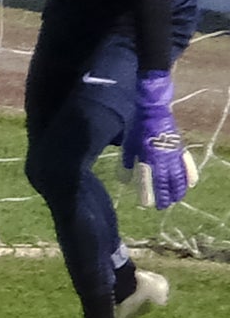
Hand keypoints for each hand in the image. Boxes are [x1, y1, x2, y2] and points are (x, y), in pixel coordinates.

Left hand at [140, 70, 194, 210]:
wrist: (153, 111)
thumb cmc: (137, 129)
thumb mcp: (128, 146)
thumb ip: (127, 164)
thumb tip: (125, 182)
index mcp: (147, 158)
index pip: (148, 181)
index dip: (148, 194)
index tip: (148, 204)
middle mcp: (162, 158)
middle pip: (165, 181)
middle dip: (164, 195)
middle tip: (163, 206)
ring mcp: (173, 153)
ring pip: (178, 175)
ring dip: (177, 189)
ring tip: (176, 199)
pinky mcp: (180, 148)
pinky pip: (188, 164)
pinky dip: (190, 174)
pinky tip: (191, 184)